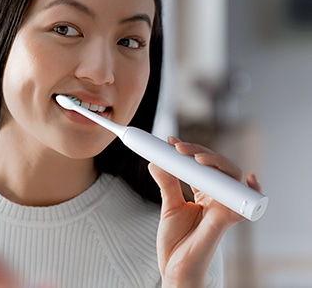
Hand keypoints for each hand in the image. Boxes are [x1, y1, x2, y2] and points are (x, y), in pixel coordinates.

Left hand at [148, 137, 262, 287]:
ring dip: (216, 162)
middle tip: (178, 147)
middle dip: (199, 151)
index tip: (171, 141)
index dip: (189, 151)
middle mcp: (217, 198)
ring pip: (231, 176)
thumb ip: (166, 183)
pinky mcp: (226, 220)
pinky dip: (252, 191)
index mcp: (204, 194)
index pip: (202, 165)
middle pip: (217, 166)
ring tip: (195, 158)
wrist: (174, 267)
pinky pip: (242, 204)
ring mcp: (223, 207)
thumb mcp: (169, 206)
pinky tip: (249, 179)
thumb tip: (156, 162)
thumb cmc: (175, 241)